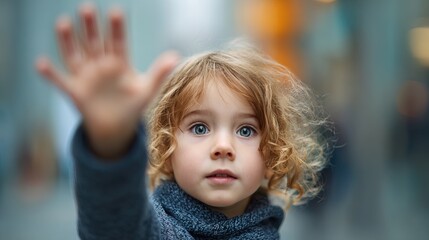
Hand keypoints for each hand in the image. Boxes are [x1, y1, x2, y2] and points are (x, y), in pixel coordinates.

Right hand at [35, 4, 178, 158]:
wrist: (116, 126)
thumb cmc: (132, 105)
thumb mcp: (147, 89)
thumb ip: (159, 72)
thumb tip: (175, 55)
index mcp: (119, 62)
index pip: (118, 42)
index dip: (116, 29)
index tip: (116, 12)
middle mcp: (100, 65)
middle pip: (94, 43)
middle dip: (91, 27)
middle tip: (87, 9)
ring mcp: (86, 76)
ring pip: (75, 55)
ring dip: (69, 41)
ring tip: (64, 23)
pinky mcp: (74, 91)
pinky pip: (60, 80)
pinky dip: (50, 73)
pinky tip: (41, 63)